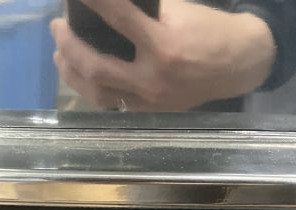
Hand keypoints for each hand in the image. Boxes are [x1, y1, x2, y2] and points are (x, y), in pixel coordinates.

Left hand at [51, 0, 275, 110]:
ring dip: (73, 75)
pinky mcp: (151, 111)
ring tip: (60, 57)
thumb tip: (107, 8)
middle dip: (69, 46)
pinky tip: (82, 77)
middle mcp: (152, 78)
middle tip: (56, 28)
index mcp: (164, 45)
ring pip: (98, 93)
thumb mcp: (181, 10)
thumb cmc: (210, 30)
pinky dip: (93, 89)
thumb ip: (143, 11)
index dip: (94, 2)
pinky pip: (112, 104)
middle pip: (96, 67)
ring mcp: (150, 100)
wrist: (239, 65)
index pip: (118, 17)